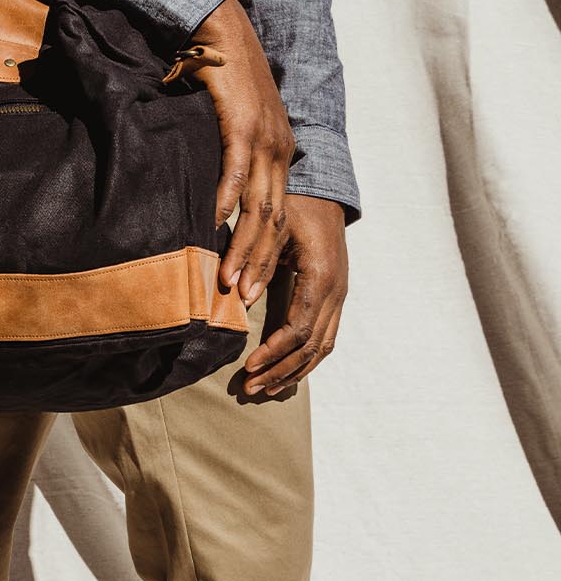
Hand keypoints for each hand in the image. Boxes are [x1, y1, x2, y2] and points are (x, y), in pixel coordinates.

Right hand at [187, 0, 297, 303]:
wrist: (220, 26)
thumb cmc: (218, 76)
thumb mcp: (230, 126)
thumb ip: (226, 160)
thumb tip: (208, 195)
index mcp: (279, 154)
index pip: (277, 218)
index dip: (264, 257)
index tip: (250, 291)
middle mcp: (280, 150)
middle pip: (273, 221)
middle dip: (258, 265)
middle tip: (242, 301)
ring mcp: (265, 137)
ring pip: (259, 206)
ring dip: (243, 246)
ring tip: (229, 280)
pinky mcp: (244, 122)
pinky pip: (236, 170)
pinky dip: (226, 200)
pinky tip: (214, 225)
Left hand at [241, 194, 348, 394]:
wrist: (324, 191)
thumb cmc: (296, 205)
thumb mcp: (273, 225)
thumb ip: (258, 260)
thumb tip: (240, 297)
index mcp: (322, 276)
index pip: (299, 329)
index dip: (274, 352)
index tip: (248, 366)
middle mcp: (337, 290)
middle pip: (312, 346)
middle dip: (280, 370)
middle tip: (249, 388)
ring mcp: (340, 295)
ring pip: (323, 347)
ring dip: (293, 372)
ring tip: (265, 389)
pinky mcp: (336, 297)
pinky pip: (326, 337)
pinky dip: (307, 359)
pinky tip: (285, 371)